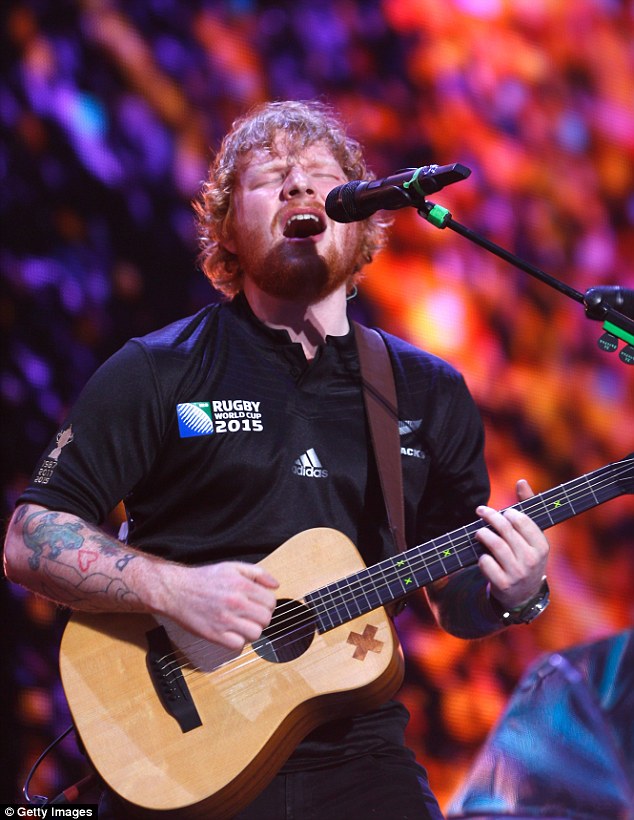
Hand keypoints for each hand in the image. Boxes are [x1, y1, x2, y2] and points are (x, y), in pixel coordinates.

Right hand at [155, 560, 278, 650]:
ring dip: (251, 630)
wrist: (176, 590)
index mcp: (242, 585)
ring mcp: (225, 620)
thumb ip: (258, 573)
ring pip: (255, 634)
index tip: (259, 604)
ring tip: (242, 624)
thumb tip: (276, 585)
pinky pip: (238, 645)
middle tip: (251, 615)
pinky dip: (237, 641)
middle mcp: (236, 602)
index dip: (267, 604)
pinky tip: (231, 632)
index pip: (271, 602)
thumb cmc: (204, 579)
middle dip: (261, 618)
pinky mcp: (214, 634)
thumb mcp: (232, 567)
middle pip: (266, 619)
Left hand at [475, 479, 549, 610]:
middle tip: (480, 511)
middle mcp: (532, 560)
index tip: (501, 511)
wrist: (522, 595)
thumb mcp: (531, 536)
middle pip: (505, 530)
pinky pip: (486, 563)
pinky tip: (482, 555)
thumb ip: (527, 507)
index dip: (508, 513)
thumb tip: (521, 481)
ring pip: (495, 545)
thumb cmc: (525, 556)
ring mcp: (518, 574)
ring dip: (483, 534)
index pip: (523, 521)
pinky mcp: (502, 585)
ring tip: (479, 532)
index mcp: (542, 547)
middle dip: (490, 516)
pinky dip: (481, 557)